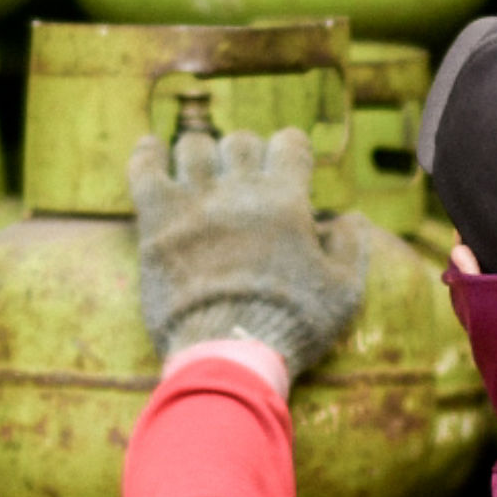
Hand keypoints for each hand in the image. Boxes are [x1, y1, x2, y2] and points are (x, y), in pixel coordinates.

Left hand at [129, 127, 369, 379]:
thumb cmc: (292, 325)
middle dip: (246, 157)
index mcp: (287, 199)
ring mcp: (195, 202)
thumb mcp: (344, 292)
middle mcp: (239, 190)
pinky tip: (153, 153)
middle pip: (240, 142)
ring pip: (194, 147)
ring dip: (201, 157)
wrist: (230, 353)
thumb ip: (352, 246)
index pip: (289, 142)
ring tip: (202, 177)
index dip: (291, 152)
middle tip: (244, 184)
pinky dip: (148, 155)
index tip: (288, 171)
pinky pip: (144, 167)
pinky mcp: (156, 221)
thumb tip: (352, 216)